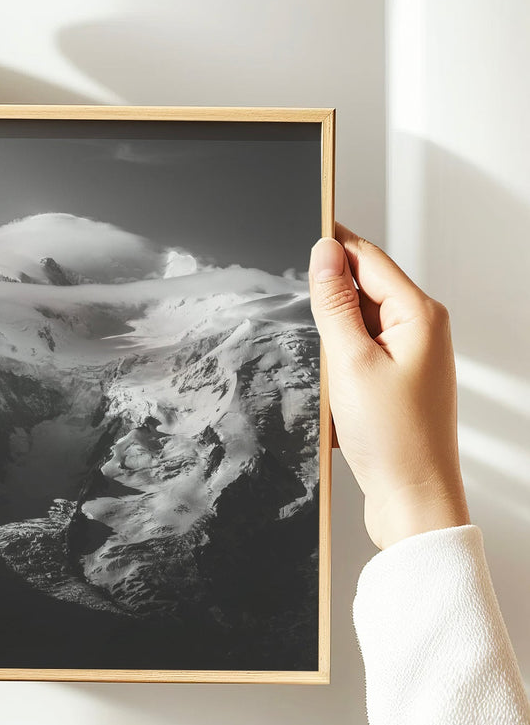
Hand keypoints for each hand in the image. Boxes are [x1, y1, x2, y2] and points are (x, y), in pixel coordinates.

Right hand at [308, 224, 469, 549]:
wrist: (413, 500)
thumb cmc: (394, 440)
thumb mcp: (350, 363)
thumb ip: (335, 304)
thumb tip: (325, 253)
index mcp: (420, 315)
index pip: (368, 259)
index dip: (332, 243)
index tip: (301, 224)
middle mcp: (422, 330)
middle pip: (362, 290)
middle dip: (327, 300)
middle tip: (303, 320)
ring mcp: (411, 357)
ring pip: (357, 325)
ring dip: (331, 340)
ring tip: (328, 376)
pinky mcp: (397, 381)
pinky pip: (359, 355)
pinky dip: (338, 365)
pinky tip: (332, 393)